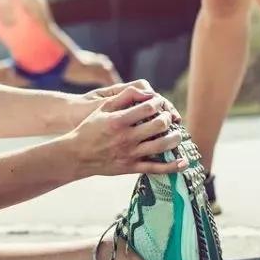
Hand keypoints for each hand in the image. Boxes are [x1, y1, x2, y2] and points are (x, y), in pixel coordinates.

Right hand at [66, 86, 187, 177]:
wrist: (76, 155)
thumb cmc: (89, 129)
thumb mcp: (102, 108)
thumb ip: (124, 96)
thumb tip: (146, 91)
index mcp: (119, 121)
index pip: (148, 108)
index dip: (159, 103)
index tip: (159, 103)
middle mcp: (126, 138)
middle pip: (159, 125)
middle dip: (169, 118)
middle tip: (169, 116)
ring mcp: (130, 154)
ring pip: (162, 145)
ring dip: (175, 138)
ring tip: (177, 133)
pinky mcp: (131, 168)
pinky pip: (156, 168)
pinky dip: (173, 166)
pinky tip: (183, 161)